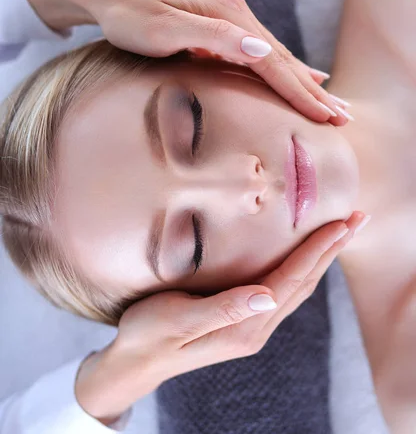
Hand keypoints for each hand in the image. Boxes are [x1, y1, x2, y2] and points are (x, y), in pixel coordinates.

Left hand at [23, 0, 350, 125]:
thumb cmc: (129, 15)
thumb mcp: (165, 28)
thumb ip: (214, 37)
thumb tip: (264, 49)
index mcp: (229, 15)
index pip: (274, 61)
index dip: (301, 92)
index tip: (326, 117)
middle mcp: (237, 13)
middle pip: (283, 59)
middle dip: (312, 91)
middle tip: (342, 117)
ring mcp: (230, 19)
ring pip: (275, 57)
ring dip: (303, 82)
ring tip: (330, 102)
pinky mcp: (220, 27)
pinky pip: (261, 54)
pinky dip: (284, 69)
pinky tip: (298, 75)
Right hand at [75, 211, 367, 424]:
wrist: (132, 364)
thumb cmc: (147, 335)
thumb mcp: (178, 319)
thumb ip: (223, 308)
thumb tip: (268, 296)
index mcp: (244, 326)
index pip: (291, 280)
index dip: (317, 250)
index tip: (342, 223)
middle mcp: (255, 328)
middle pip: (304, 283)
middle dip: (332, 251)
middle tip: (357, 220)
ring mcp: (250, 327)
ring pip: (297, 288)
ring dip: (321, 260)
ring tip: (340, 235)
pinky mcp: (241, 321)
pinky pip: (283, 290)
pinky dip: (301, 269)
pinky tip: (302, 259)